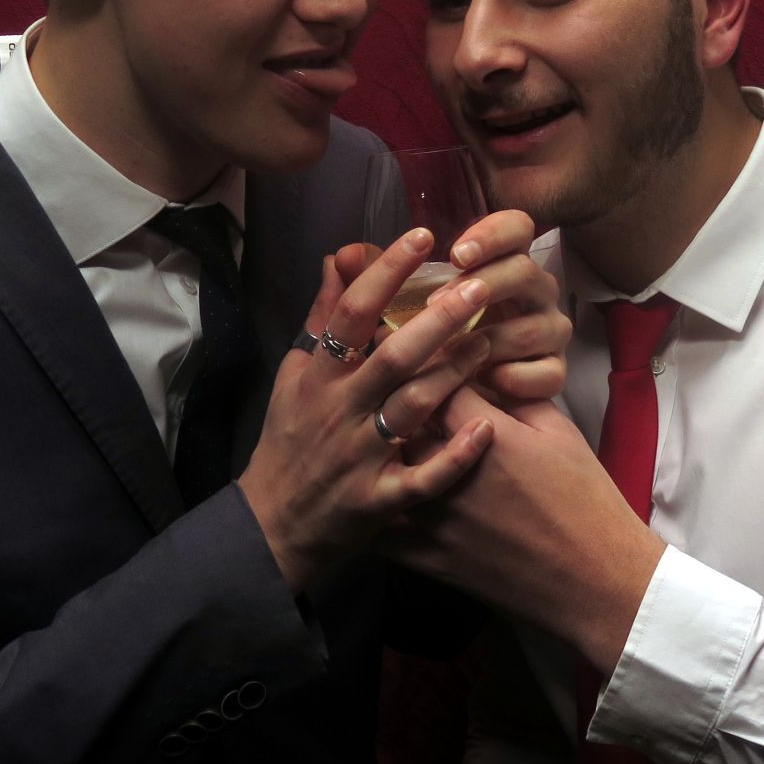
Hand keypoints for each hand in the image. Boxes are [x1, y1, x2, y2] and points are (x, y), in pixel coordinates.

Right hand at [239, 228, 498, 593]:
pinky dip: (455, 454)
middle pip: (392, 356)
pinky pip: (423, 477)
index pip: (351, 313)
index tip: (421, 237)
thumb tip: (336, 259)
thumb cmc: (288, 442)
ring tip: (490, 341)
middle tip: (478, 287)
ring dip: (454, 373)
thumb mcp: (293, 376)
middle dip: (437, 319)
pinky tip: (487, 428)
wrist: (273, 526)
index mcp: (317, 377)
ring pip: (414, 408)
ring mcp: (360, 457)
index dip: (385, 272)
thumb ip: (320, 318)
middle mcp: (338, 411)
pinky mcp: (379, 501)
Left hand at [334, 209, 570, 400]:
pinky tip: (490, 382)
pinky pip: (548, 375)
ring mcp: (548, 334)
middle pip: (526, 272)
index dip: (491, 233)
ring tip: (458, 347)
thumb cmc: (431, 342)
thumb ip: (372, 283)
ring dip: (494, 336)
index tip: (452, 251)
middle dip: (485, 283)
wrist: (466, 400)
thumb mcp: (399, 312)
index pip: (516, 227)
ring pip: (536, 327)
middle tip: (442, 299)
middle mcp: (534, 293)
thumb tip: (341, 256)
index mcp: (503, 262)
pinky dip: (518, 379)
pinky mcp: (553, 377)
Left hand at [382, 389, 664, 676]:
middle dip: (396, 404)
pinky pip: (381, 533)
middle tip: (388, 391)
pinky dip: (373, 511)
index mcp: (487, 436)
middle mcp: (450, 474)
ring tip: (374, 441)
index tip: (421, 354)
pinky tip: (372, 496)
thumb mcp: (560, 433)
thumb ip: (518, 394)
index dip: (428, 363)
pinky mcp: (431, 560)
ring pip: (382, 473)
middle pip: (399, 424)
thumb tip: (487, 370)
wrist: (596, 580)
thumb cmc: (586, 500)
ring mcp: (435, 521)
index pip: (436, 381)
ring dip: (380, 456)